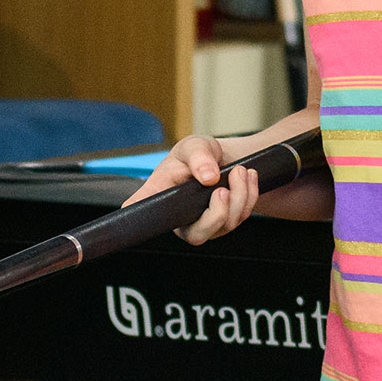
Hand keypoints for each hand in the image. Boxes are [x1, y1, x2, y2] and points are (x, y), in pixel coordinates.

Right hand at [125, 134, 259, 246]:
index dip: (135, 215)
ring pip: (226, 225)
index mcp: (161, 196)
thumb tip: (208, 177)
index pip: (141, 209)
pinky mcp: (224, 224)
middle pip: (197, 235)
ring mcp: (203, 225)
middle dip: (217, 213)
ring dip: (239, 197)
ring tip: (240, 171)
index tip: (131, 210)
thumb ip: (199, 156)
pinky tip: (248, 177)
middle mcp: (179, 218)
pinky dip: (249, 195)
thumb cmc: (200, 154)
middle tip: (223, 188)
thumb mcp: (195, 145)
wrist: (226, 159)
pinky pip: (242, 217)